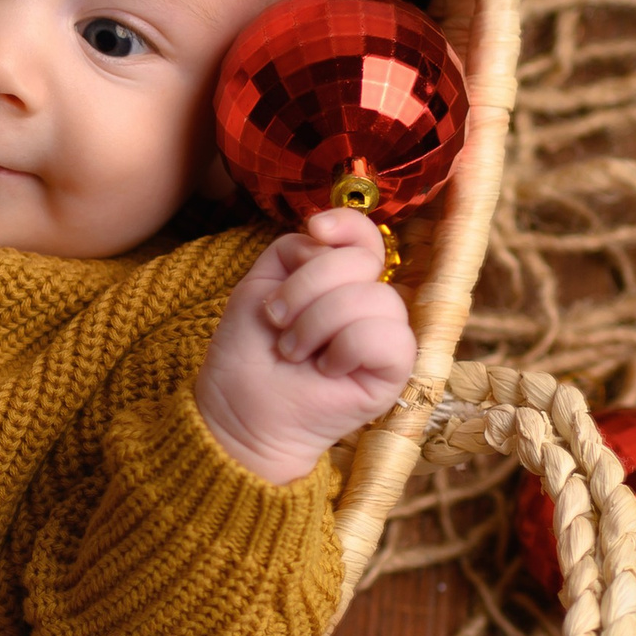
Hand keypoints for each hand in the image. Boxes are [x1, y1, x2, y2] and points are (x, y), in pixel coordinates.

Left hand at [195, 211, 416, 484]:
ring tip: (293, 351)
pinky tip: (325, 369)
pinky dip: (345, 348)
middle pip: (360, 261)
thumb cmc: (249, 353)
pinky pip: (387, 336)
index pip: (364, 234)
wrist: (239, 411)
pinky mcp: (397, 370)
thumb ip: (295, 250)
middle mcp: (369, 302)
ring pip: (374, 297)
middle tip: (279, 324)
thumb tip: (325, 232)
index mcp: (341, 279)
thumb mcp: (260, 284)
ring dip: (316, 324)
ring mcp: (386, 335)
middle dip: (305, 288)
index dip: (346, 224)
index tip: (315, 229)